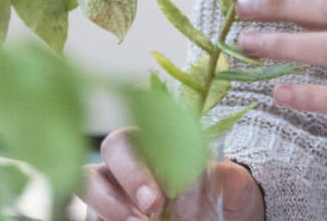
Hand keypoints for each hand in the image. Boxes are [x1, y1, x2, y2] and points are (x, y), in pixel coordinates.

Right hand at [82, 128, 264, 220]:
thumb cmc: (225, 198)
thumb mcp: (236, 188)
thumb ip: (228, 177)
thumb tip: (217, 169)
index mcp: (166, 137)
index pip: (147, 116)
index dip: (148, 126)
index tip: (166, 147)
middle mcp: (135, 156)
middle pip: (114, 145)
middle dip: (131, 173)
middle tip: (154, 203)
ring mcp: (115, 184)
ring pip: (90, 177)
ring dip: (108, 200)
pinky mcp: (106, 211)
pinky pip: (92, 208)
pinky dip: (103, 214)